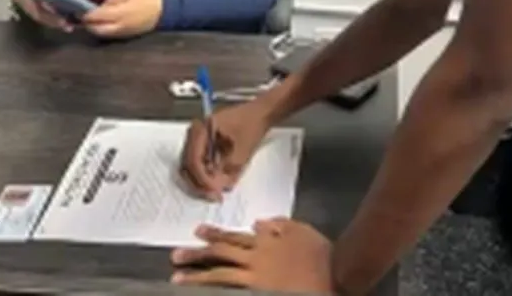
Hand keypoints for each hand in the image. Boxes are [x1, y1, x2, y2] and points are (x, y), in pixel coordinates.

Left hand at [80, 0, 161, 37]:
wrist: (166, 9)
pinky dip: (103, 31)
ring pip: (104, 35)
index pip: (99, 16)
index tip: (79, 10)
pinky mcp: (128, 37)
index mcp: (122, 13)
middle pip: (98, 29)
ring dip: (95, 29)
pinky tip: (102, 24)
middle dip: (89, 24)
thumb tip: (102, 5)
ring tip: (90, 21)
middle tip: (83, 17)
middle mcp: (121, 26)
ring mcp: (125, 33)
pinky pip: (111, 36)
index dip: (87, 14)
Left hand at [171, 218, 333, 293]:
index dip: (215, 234)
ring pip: (220, 274)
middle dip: (197, 255)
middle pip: (221, 254)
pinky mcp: (259, 292)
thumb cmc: (322, 253)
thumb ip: (279, 224)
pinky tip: (202, 293)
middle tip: (176, 256)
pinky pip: (231, 290)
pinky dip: (216, 290)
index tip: (198, 232)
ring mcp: (257, 277)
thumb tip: (258, 223)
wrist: (336, 271)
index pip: (234, 237)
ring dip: (198, 276)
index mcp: (266, 240)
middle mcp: (257, 257)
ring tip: (178, 279)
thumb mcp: (301, 230)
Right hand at [178, 101, 271, 201]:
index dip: (202, 179)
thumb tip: (219, 187)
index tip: (214, 191)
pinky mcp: (204, 145)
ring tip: (216, 192)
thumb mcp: (243, 149)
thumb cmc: (252, 124)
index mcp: (201, 129)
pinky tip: (218, 183)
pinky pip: (200, 163)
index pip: (194, 160)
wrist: (260, 112)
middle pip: (188, 165)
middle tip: (213, 196)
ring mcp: (198, 139)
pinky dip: (207, 175)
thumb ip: (229, 170)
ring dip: (202, 181)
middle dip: (200, 183)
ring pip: (192, 167)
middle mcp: (194, 134)